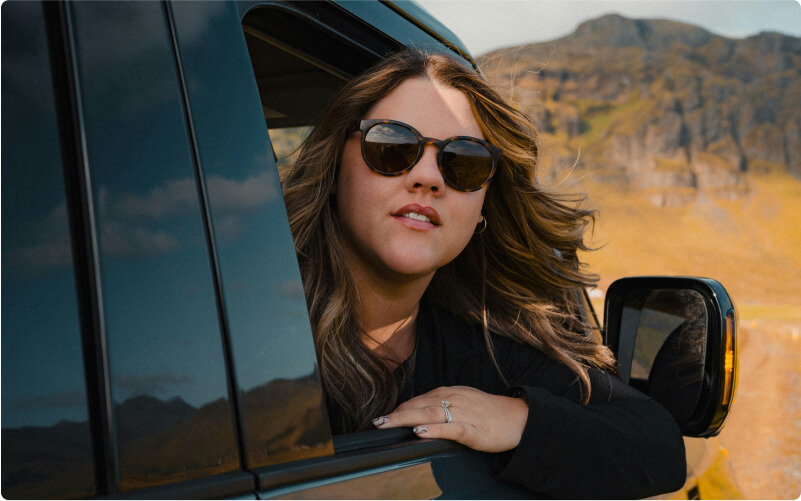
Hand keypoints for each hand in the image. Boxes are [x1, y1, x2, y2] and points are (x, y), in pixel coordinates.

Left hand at [372, 386, 528, 452]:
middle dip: (396, 414)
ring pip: (431, 414)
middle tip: (377, 422)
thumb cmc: (488, 412)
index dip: (400, 409)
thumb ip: (441, 406)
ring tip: (388, 424)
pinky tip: (421, 432)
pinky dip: (435, 429)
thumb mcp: (462, 403)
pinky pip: (452, 429)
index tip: (383, 418)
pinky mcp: (475, 430)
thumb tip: (416, 416)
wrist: (519, 418)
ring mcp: (465, 414)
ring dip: (407, 419)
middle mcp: (455, 400)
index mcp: (450, 393)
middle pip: (420, 406)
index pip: (419, 400)